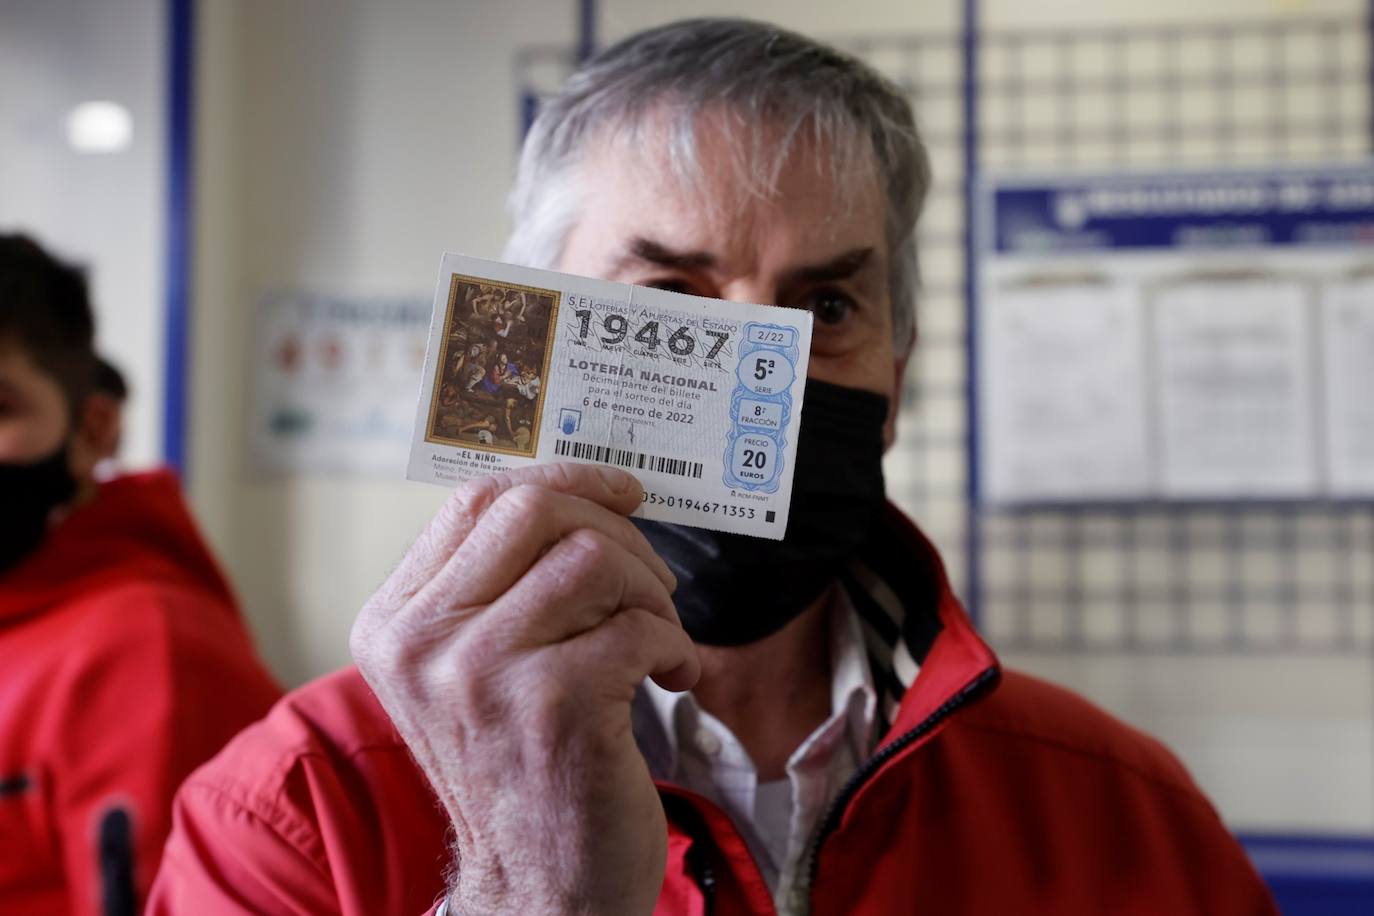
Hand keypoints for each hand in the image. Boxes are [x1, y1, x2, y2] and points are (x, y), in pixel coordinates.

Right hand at [351, 463, 698, 914]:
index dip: (564, 480)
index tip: (620, 494)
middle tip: (650, 582)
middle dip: (617, 532)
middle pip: (534, 510)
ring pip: (594, 559)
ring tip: (658, 640)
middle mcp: (421, 643)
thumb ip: (498, 586)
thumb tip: (576, 493)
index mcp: (394, 622)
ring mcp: (481, 673)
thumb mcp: (474, 671)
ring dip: (651, 594)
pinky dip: (674, 645)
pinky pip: (639, 625)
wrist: (540, 886)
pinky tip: (669, 679)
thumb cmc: (522, 767)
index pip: (479, 500)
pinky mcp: (553, 706)